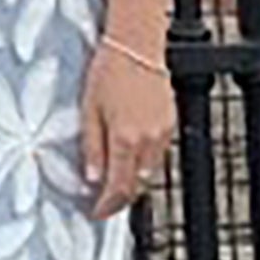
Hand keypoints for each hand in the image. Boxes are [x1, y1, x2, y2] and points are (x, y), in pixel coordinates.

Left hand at [80, 34, 175, 221]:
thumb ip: (91, 147)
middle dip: (120, 196)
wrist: (136, 46)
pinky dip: (144, 161)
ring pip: (149, 171)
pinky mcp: (170, 123)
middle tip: (103, 201)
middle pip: (136, 184)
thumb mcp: (88, 109)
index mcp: (125, 139)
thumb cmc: (108, 72)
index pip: (118, 187)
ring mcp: (163, 132)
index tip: (96, 213)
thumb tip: (92, 179)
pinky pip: (158, 154)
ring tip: (114, 179)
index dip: (107, 206)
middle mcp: (148, 140)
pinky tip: (130, 155)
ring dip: (132, 180)